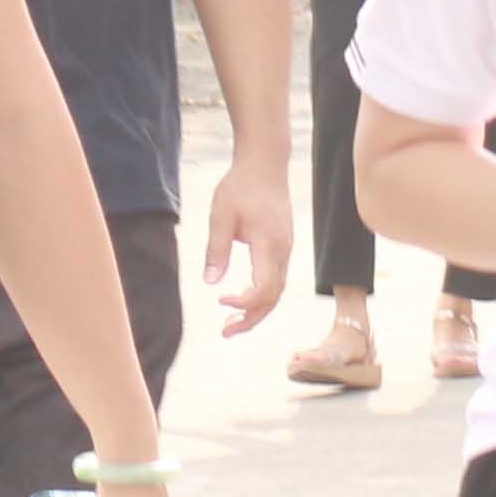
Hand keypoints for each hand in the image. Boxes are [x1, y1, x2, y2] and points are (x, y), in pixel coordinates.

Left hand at [200, 156, 292, 335]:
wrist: (265, 164)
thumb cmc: (240, 186)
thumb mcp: (220, 216)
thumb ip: (216, 250)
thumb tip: (210, 283)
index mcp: (269, 245)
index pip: (263, 288)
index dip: (244, 303)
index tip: (220, 301)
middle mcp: (283, 251)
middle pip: (273, 298)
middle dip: (250, 319)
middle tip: (224, 332)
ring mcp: (285, 250)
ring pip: (276, 292)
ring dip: (255, 311)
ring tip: (230, 324)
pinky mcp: (282, 247)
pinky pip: (276, 280)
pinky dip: (261, 296)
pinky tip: (241, 300)